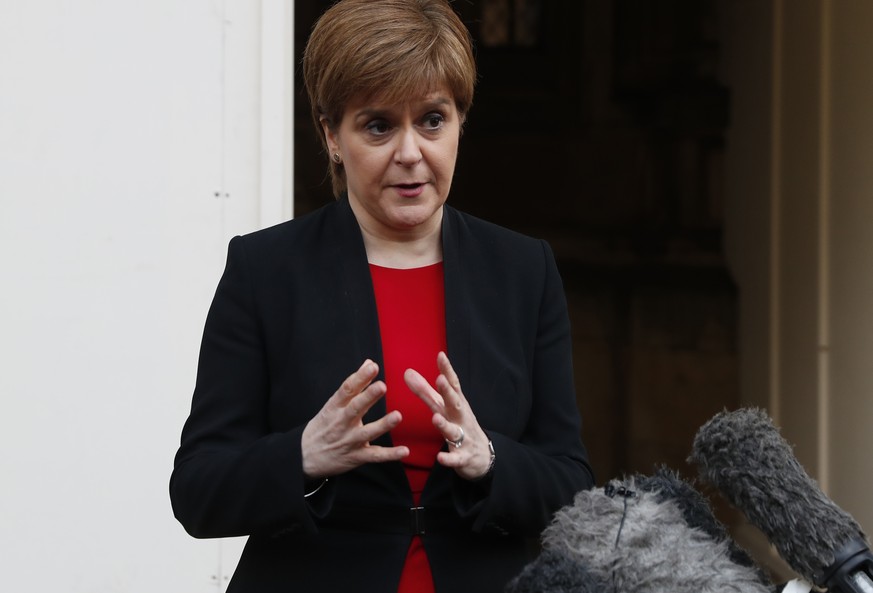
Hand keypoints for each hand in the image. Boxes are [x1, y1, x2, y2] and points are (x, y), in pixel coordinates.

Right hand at [301, 360, 408, 478]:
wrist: (305, 457)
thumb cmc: (324, 426)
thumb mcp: (333, 404)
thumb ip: (354, 384)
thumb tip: (369, 363)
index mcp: (335, 407)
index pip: (347, 389)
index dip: (359, 377)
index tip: (372, 367)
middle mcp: (342, 423)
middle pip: (355, 408)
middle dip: (368, 397)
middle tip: (382, 386)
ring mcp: (349, 440)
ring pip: (367, 432)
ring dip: (383, 425)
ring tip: (397, 416)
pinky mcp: (357, 457)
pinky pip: (375, 456)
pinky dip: (390, 455)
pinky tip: (404, 450)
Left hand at [404, 352, 491, 480]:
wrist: (482, 457)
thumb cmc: (460, 425)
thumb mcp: (444, 407)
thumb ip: (425, 391)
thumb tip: (407, 372)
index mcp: (457, 404)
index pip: (453, 385)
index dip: (447, 370)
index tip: (440, 355)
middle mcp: (461, 418)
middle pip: (455, 403)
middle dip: (448, 392)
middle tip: (440, 379)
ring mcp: (464, 437)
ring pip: (453, 431)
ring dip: (445, 424)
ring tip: (435, 418)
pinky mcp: (463, 457)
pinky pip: (455, 458)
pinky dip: (449, 458)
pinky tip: (440, 458)